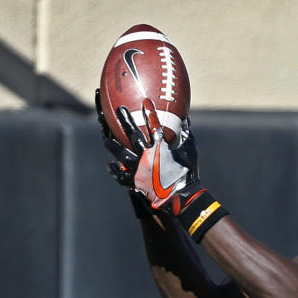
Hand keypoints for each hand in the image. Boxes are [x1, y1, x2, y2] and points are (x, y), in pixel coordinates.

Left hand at [97, 92, 223, 239]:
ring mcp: (139, 168)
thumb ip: (186, 134)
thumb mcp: (191, 151)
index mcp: (161, 147)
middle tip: (119, 111)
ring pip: (121, 154)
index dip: (149, 112)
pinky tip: (110, 166)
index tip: (144, 102)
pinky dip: (115, 170)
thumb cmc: (188, 172)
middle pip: (133, 135)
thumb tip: (186, 119)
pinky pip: (122, 175)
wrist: (182, 196)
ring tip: (106, 140)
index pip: (154, 125)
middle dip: (126, 121)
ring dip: (113, 146)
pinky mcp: (136, 181)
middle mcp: (147, 155)